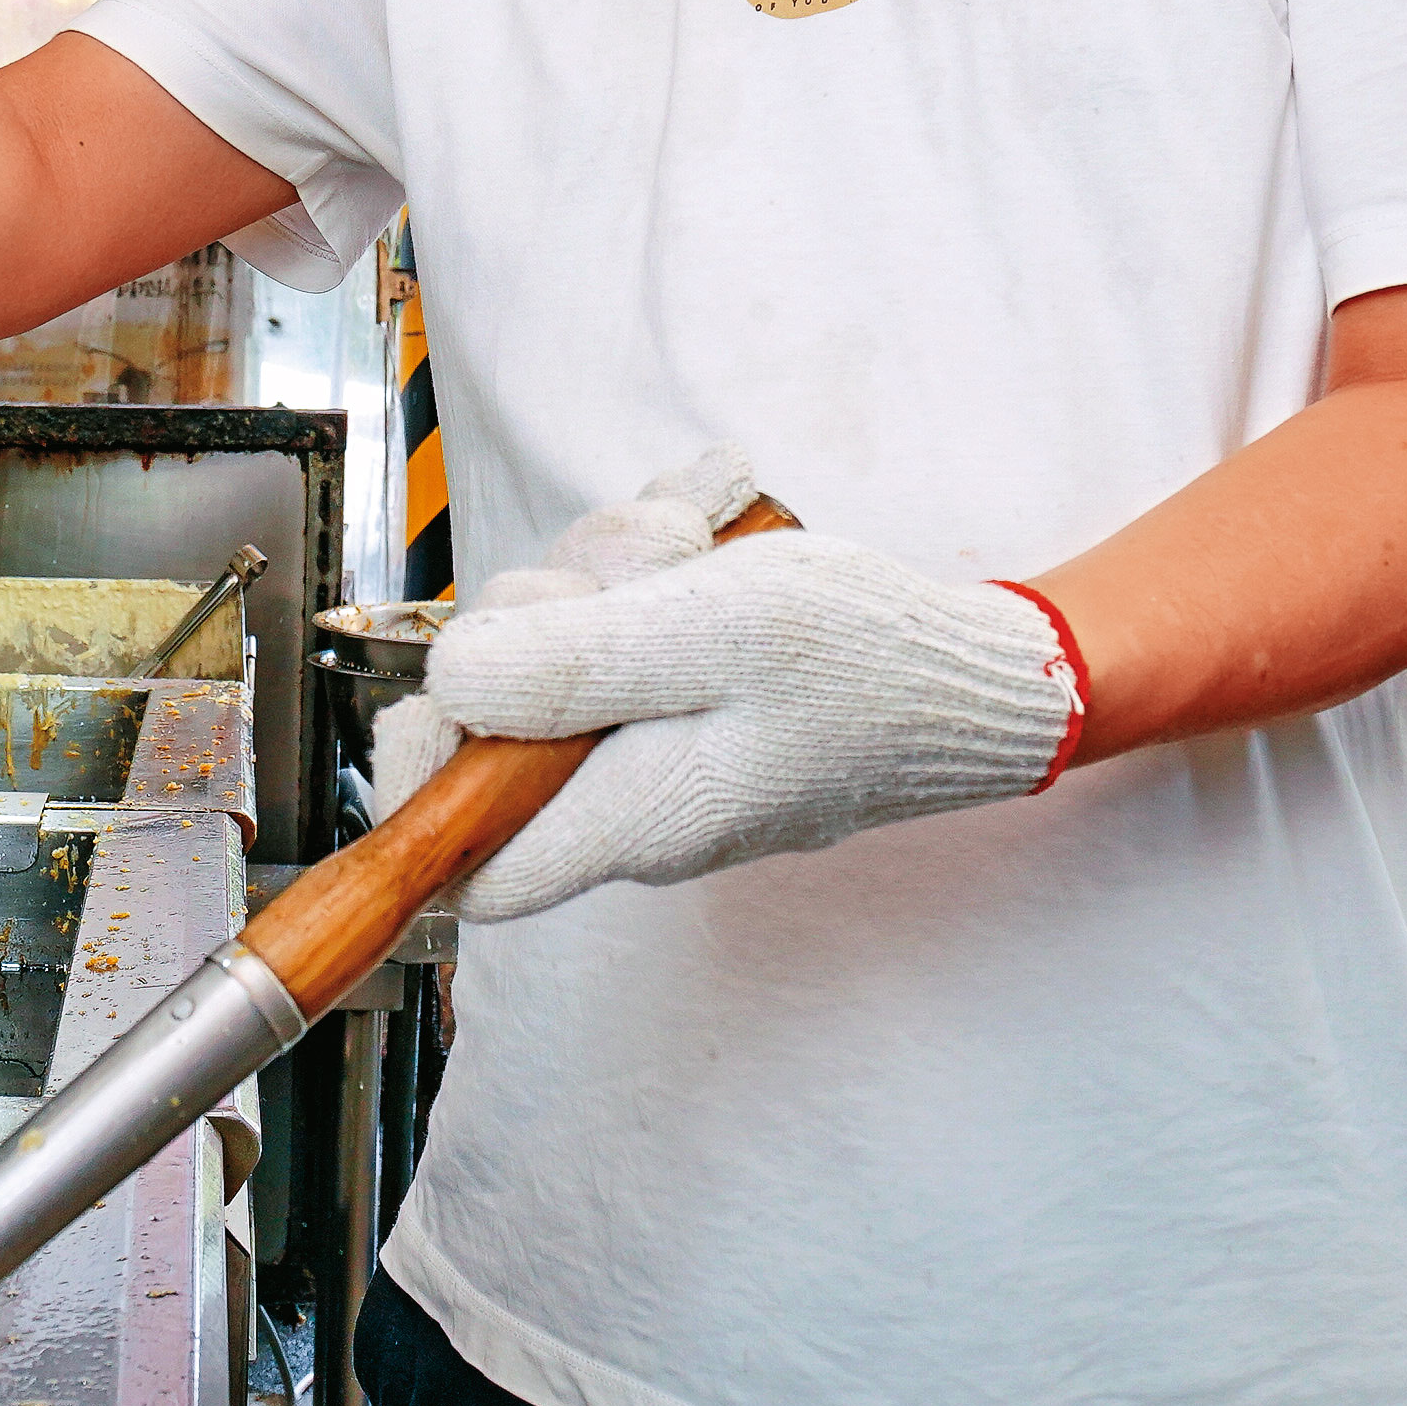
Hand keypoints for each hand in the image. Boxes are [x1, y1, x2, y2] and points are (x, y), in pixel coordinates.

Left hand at [376, 450, 1083, 923]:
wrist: (982, 674)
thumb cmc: (865, 662)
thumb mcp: (707, 634)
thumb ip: (571, 666)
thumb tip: (447, 688)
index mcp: (629, 818)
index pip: (468, 868)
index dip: (425, 781)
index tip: (456, 675)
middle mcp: (635, 803)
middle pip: (506, 718)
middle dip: (544, 610)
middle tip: (633, 569)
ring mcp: (666, 752)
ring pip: (566, 651)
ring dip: (612, 567)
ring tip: (694, 544)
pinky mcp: (694, 705)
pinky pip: (628, 629)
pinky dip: (656, 568)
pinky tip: (706, 537)